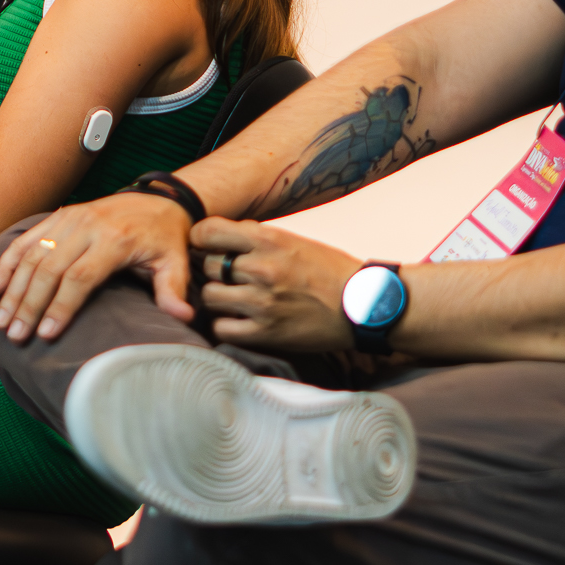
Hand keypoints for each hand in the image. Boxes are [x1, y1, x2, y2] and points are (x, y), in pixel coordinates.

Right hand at [0, 193, 195, 341]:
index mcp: (114, 240)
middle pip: (49, 269)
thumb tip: (182, 318)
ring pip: (32, 255)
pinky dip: (6, 264)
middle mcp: (87, 227)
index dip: (61, 307)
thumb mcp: (175, 261)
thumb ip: (173, 290)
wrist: (157, 199)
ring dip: (12, 289)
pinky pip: (25, 241)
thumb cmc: (164, 237)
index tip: (47, 335)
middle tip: (15, 335)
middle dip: (29, 305)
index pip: (80, 277)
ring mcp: (68, 220)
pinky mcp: (57, 219)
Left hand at [192, 218, 365, 351]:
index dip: (201, 239)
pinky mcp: (266, 333)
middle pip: (208, 266)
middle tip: (224, 276)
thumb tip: (219, 237)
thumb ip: (257, 238)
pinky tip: (239, 320)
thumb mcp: (293, 241)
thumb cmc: (328, 270)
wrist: (362, 304)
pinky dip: (226, 324)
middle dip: (213, 271)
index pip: (208, 231)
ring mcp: (262, 302)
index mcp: (268, 240)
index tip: (205, 246)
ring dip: (218, 298)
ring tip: (233, 298)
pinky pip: (222, 328)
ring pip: (210, 296)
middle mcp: (261, 269)